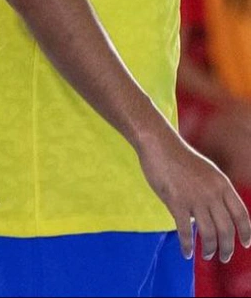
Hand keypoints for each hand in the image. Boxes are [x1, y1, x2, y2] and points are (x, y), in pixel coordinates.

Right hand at [138, 127, 250, 261]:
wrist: (159, 144)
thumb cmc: (179, 157)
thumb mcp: (207, 171)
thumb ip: (215, 190)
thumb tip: (216, 213)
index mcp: (222, 184)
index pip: (242, 215)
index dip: (246, 233)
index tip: (245, 244)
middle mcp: (212, 193)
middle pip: (226, 229)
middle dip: (227, 247)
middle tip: (223, 257)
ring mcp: (194, 198)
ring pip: (208, 233)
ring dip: (209, 249)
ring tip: (206, 256)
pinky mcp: (176, 202)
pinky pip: (185, 230)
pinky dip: (187, 245)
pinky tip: (186, 253)